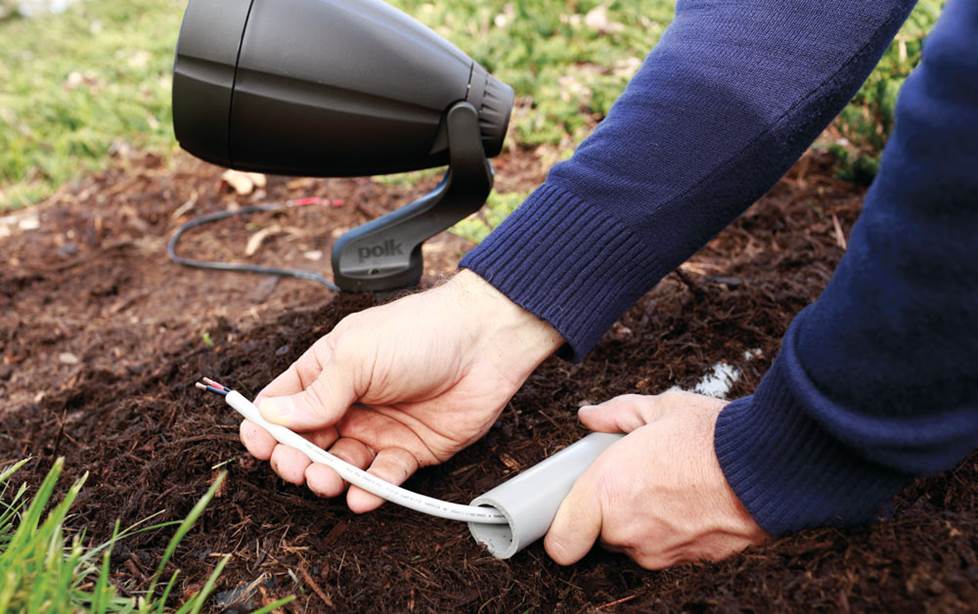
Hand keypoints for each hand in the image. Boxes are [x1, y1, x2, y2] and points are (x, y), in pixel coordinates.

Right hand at [239, 270, 562, 511]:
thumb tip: (271, 417)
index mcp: (327, 371)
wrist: (484, 342)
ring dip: (329, 477)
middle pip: (307, 442)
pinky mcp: (410, 450)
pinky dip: (371, 490)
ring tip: (328, 479)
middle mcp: (349, 403)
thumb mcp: (357, 357)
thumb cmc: (418, 333)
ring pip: (341, 464)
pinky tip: (363, 495)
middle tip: (297, 467)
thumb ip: (317, 394)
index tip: (261, 446)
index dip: (266, 428)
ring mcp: (378, 428)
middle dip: (296, 459)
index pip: (282, 405)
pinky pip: (383, 478)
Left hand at [545, 390, 766, 568]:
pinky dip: (673, 529)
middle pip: (600, 533)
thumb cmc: (713, 436)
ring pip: (635, 542)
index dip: (562, 526)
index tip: (572, 506)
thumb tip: (591, 416)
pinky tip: (690, 498)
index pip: (560, 540)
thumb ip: (615, 414)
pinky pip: (667, 547)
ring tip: (669, 482)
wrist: (770, 466)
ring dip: (643, 519)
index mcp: (607, 491)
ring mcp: (659, 551)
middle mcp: (628, 530)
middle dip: (611, 508)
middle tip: (633, 475)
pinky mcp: (690, 561)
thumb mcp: (659, 408)